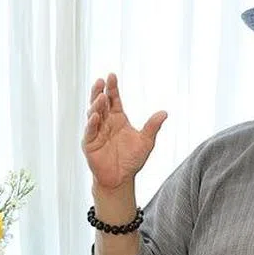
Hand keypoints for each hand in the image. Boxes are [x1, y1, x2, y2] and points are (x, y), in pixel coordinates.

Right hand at [82, 73, 167, 191]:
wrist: (121, 179)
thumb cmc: (132, 160)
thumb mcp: (146, 142)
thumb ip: (152, 127)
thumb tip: (164, 113)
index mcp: (118, 118)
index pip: (114, 99)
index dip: (112, 88)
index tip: (112, 75)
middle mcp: (105, 122)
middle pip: (101, 103)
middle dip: (100, 91)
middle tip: (101, 80)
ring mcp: (96, 132)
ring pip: (93, 114)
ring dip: (96, 105)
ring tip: (100, 97)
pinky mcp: (90, 143)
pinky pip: (90, 131)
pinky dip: (92, 123)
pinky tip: (95, 116)